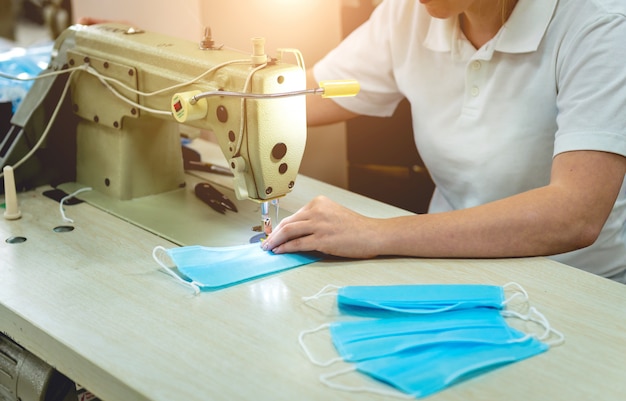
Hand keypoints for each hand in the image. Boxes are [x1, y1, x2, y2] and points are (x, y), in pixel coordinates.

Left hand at [261, 196, 380, 257]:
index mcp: (319, 202)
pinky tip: (279, 251)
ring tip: (268, 248)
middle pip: (287, 223)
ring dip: (275, 241)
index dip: (280, 226)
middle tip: (265, 242)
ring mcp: (319, 224)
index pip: (294, 215)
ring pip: (288, 232)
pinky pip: (297, 244)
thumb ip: (316, 220)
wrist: (373, 234)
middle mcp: (317, 210)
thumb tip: (297, 234)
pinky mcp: (322, 239)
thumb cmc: (356, 227)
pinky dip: (285, 248)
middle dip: (273, 234)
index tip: (273, 234)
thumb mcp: (333, 215)